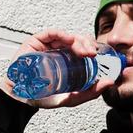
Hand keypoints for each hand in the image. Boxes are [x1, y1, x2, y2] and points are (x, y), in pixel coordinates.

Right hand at [1, 29, 116, 109]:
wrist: (22, 99)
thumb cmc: (43, 97)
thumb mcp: (72, 98)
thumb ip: (90, 92)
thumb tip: (109, 82)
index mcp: (67, 61)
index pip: (83, 50)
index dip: (93, 50)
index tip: (100, 57)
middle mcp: (59, 51)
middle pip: (77, 41)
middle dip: (88, 44)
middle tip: (93, 54)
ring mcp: (48, 46)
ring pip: (67, 37)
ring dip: (79, 41)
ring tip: (85, 52)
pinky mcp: (37, 42)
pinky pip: (51, 33)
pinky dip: (62, 34)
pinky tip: (69, 40)